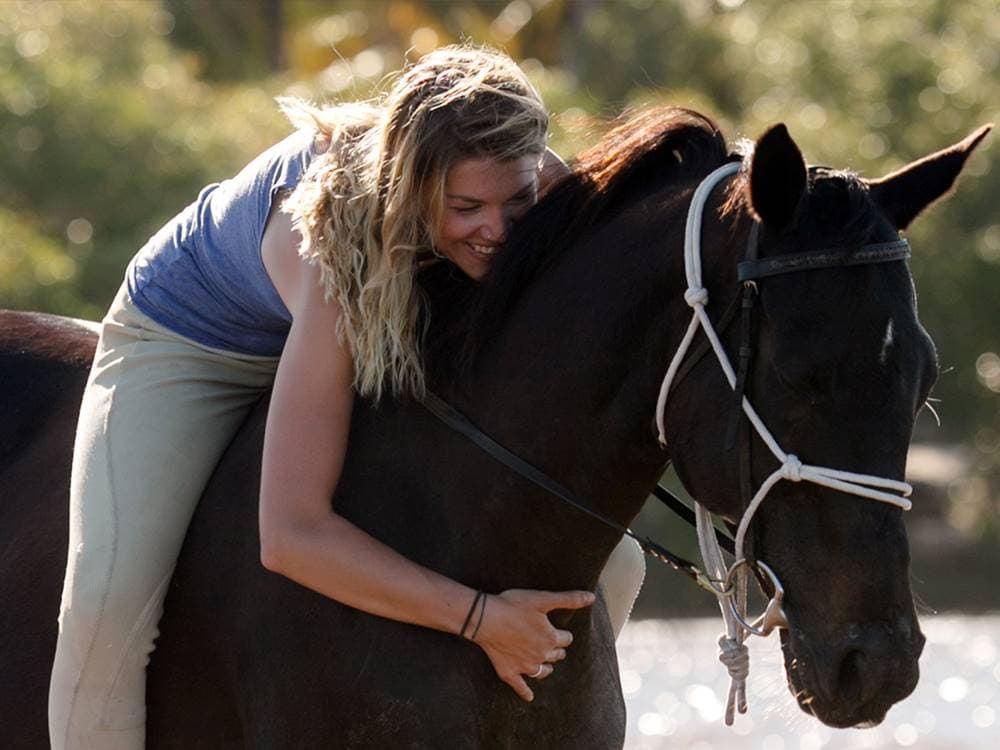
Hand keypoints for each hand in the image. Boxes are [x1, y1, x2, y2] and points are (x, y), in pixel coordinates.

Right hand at [469, 588, 594, 701]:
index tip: (560, 631)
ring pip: (543, 671)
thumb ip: (568, 599)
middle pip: (556, 655)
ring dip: (546, 668)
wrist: (485, 618)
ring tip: (546, 664)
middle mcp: (540, 655)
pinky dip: (525, 692)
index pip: (566, 639)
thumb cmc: (513, 605)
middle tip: (553, 644)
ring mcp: (524, 666)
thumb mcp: (543, 599)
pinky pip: (520, 686)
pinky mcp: (509, 672)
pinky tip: (530, 697)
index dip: (563, 634)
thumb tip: (591, 597)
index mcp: (550, 638)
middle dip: (557, 650)